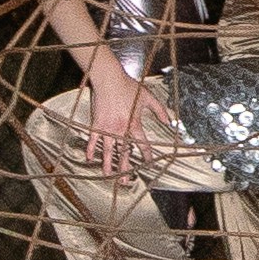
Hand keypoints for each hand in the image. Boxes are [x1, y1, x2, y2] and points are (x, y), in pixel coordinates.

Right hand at [84, 58, 161, 179]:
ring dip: (108, 165)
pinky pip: (93, 140)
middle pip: (123, 153)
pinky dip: (91, 149)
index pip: (142, 144)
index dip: (147, 155)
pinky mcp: (96, 123)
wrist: (109, 79)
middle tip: (125, 181)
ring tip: (108, 176)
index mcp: (134, 124)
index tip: (150, 164)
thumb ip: (159, 109)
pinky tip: (90, 159)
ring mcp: (107, 128)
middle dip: (125, 168)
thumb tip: (168, 121)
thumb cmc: (128, 86)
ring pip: (107, 151)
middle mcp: (121, 129)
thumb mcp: (148, 97)